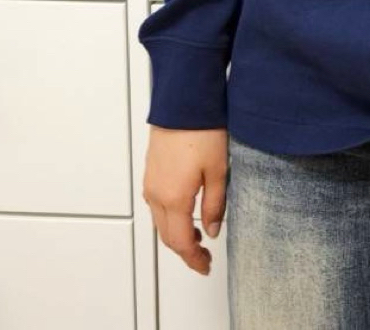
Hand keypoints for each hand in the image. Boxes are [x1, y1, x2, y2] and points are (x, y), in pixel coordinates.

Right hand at [143, 126, 228, 274]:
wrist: (184, 102)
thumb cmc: (202, 130)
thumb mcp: (218, 170)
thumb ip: (215, 204)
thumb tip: (210, 230)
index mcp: (174, 198)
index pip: (180, 242)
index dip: (192, 259)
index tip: (204, 267)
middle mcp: (157, 194)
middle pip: (166, 235)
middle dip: (184, 251)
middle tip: (202, 258)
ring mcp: (151, 182)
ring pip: (160, 221)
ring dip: (176, 234)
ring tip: (197, 238)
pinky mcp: (151, 171)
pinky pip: (156, 205)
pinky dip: (169, 218)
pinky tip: (184, 213)